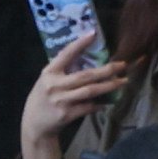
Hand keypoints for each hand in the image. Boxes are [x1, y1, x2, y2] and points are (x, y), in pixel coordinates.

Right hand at [18, 31, 131, 158]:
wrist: (34, 124)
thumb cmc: (43, 98)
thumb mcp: (46, 80)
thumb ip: (62, 70)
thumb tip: (86, 57)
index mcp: (49, 72)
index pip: (66, 54)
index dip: (80, 44)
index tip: (93, 33)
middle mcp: (55, 85)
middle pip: (86, 75)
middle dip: (106, 70)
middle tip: (122, 65)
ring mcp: (61, 100)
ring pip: (90, 91)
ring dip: (109, 86)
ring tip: (123, 81)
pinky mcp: (67, 114)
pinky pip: (88, 107)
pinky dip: (99, 104)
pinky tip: (108, 101)